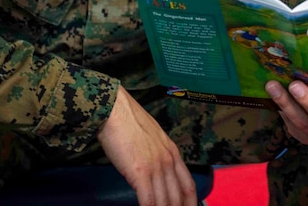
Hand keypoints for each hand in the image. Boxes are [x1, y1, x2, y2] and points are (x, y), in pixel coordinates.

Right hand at [97, 87, 197, 205]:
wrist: (116, 110)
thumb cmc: (129, 122)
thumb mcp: (152, 137)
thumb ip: (158, 154)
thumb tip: (154, 170)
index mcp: (173, 152)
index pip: (188, 185)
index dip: (190, 203)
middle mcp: (168, 161)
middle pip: (178, 197)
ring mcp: (155, 167)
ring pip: (164, 201)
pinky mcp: (140, 173)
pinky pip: (148, 200)